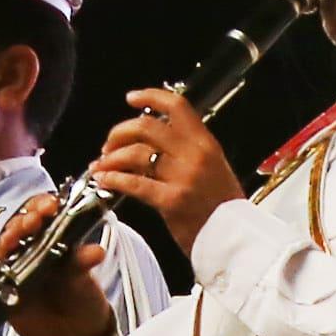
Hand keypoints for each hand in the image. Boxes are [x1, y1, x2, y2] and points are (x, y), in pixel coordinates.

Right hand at [0, 193, 115, 335]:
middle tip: (32, 223)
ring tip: (10, 241)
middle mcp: (30, 248)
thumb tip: (96, 251)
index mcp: (52, 238)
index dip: (42, 206)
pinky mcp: (1, 288)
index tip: (49, 207)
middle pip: (18, 226)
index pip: (42, 212)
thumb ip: (84, 264)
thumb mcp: (84, 279)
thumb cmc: (81, 300)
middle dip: (22, 221)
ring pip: (3, 247)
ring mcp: (14, 267)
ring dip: (5, 239)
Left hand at [89, 88, 244, 248]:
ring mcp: (182, 177)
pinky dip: (114, 179)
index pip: (177, 107)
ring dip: (111, 158)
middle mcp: (194, 155)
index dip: (150, 97)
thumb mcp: (213, 166)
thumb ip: (187, 150)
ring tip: (102, 165)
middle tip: (109, 144)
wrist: (234, 238)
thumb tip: (151, 140)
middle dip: (119, 132)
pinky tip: (104, 180)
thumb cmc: (222, 206)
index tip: (132, 99)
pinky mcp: (171, 201)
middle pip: (146, 127)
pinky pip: (134, 184)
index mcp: (205, 143)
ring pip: (135, 154)